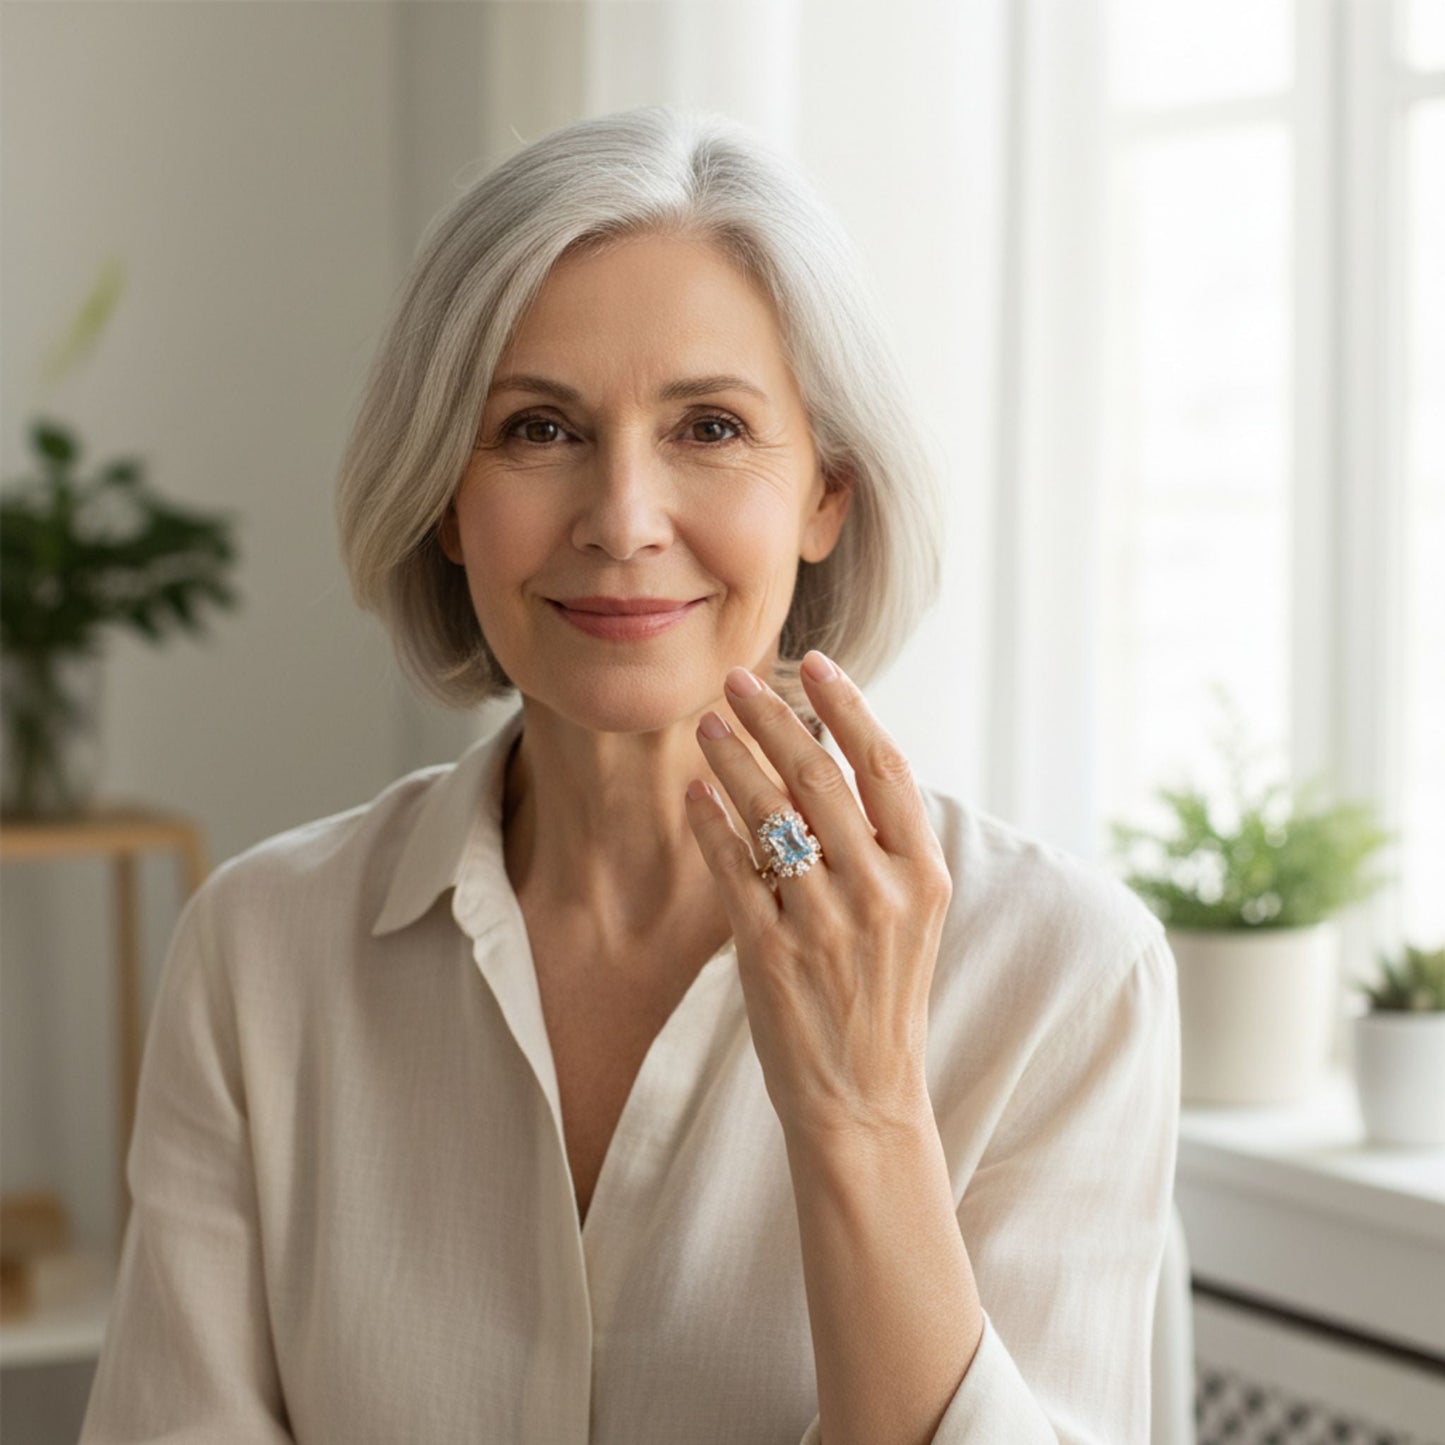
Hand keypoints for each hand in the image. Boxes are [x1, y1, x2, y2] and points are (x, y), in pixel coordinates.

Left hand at [684, 650, 952, 1143]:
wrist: (863, 1100)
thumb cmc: (882, 996)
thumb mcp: (912, 916)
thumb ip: (883, 843)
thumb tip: (832, 754)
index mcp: (927, 875)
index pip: (885, 765)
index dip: (847, 706)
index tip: (813, 662)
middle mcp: (883, 893)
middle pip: (821, 776)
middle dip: (774, 717)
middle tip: (737, 679)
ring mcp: (827, 924)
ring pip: (772, 813)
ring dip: (733, 758)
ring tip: (706, 722)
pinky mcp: (773, 954)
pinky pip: (733, 869)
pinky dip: (710, 823)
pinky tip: (693, 793)